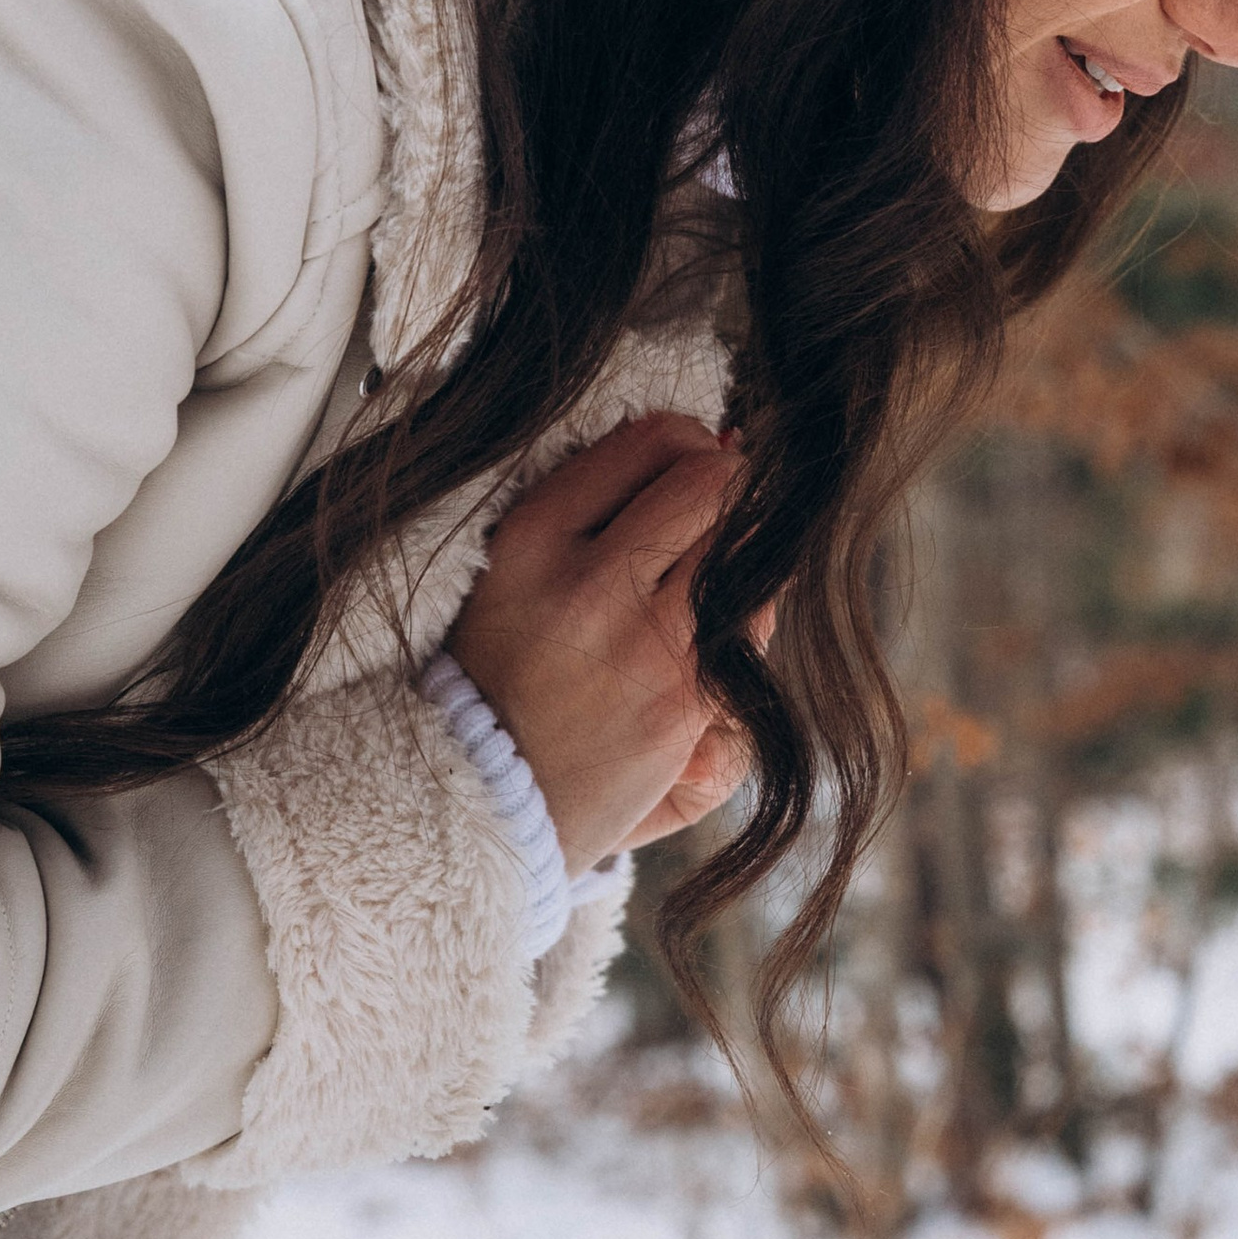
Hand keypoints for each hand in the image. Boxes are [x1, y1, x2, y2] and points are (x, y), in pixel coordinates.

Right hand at [445, 415, 760, 873]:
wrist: (484, 797)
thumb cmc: (498, 678)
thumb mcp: (508, 573)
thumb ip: (589, 507)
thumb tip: (710, 444)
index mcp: (532, 537)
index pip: (649, 440)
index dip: (691, 442)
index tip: (694, 460)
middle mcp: (588, 581)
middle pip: (710, 485)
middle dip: (731, 486)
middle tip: (723, 504)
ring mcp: (642, 642)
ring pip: (742, 554)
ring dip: (747, 552)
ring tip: (719, 569)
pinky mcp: (684, 700)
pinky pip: (752, 626)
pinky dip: (752, 615)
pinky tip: (726, 623)